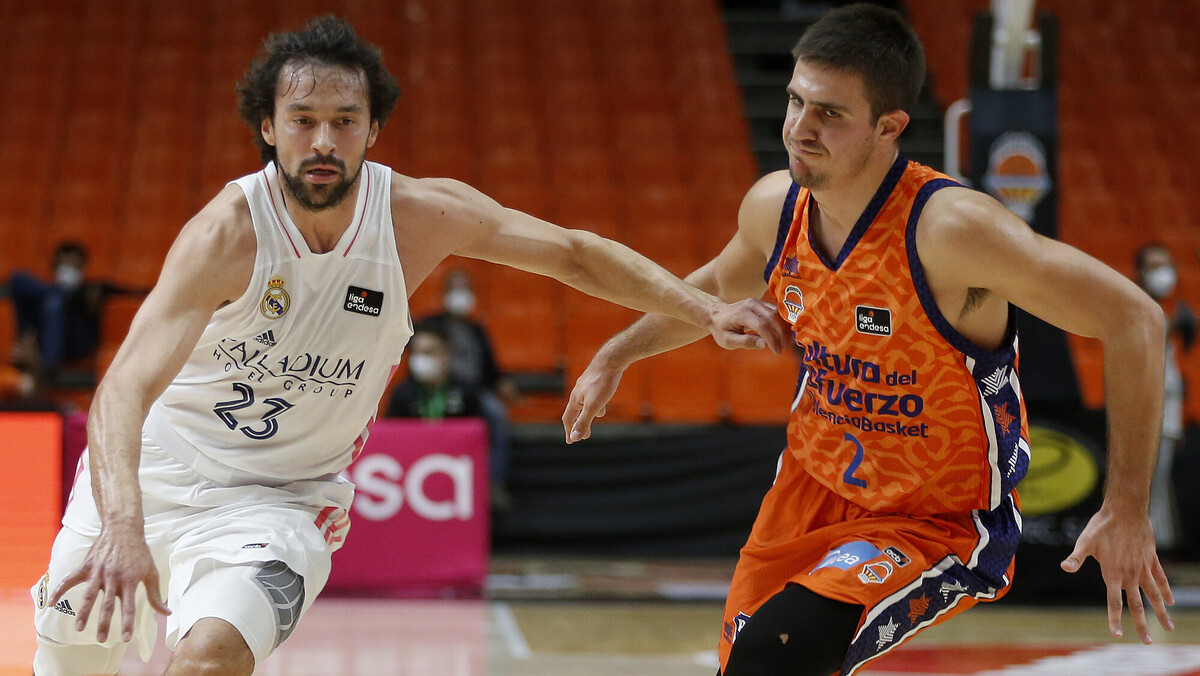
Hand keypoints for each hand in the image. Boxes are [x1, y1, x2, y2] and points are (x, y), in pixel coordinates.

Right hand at [49, 523, 170, 642]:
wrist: (123, 529)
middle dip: (104, 623)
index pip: (129, 606)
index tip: (126, 638)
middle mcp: (113, 578)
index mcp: (129, 580)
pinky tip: (52, 603)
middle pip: (107, 604)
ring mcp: (98, 572)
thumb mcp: (151, 572)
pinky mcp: (86, 566)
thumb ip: (156, 595)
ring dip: (84, 612)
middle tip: (101, 639)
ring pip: (89, 595)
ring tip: (79, 628)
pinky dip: (60, 590)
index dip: (127, 622)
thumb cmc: (139, 552)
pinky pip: (70, 580)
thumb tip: (166, 613)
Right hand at [562, 360, 622, 443]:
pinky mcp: (595, 381)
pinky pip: (592, 397)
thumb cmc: (602, 382)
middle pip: (575, 412)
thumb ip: (583, 422)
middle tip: (583, 437)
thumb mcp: (593, 406)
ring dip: (587, 415)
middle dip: (578, 425)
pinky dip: (595, 406)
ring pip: (584, 404)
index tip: (570, 441)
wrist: (611, 359)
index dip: (569, 431)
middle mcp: (578, 392)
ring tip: (592, 422)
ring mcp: (586, 386)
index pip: (568, 419)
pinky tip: (602, 407)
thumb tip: (574, 438)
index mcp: (575, 399)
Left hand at [705, 298, 788, 353]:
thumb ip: (745, 342)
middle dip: (782, 334)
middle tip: (784, 348)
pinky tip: (784, 334)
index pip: (762, 326)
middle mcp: (751, 305)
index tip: (777, 351)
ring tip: (786, 343)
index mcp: (742, 314)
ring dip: (785, 328)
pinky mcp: (761, 303)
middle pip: (774, 317)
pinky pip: (777, 312)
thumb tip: (764, 345)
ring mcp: (757, 302)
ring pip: (778, 313)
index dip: (772, 340)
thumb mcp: (728, 340)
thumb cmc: (721, 329)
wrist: (716, 314)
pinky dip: (782, 323)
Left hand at [1060, 508, 1173, 642]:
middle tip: (1148, 642)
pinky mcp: (1152, 559)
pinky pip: (1161, 579)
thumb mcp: (1084, 542)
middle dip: (1142, 625)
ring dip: (1162, 612)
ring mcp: (1143, 568)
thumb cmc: (1102, 525)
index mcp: (1113, 573)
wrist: (1125, 509)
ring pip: (1155, 595)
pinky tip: (1171, 602)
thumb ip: (1076, 558)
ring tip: (1169, 628)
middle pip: (1138, 605)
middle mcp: (1130, 574)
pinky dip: (1166, 591)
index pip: (1114, 602)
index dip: (1115, 619)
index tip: (1118, 635)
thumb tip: (1064, 567)